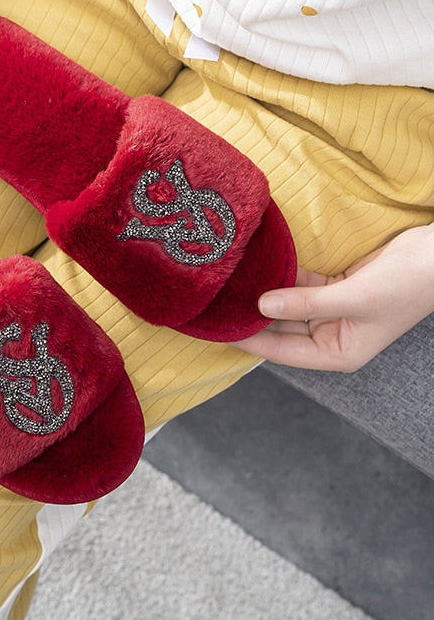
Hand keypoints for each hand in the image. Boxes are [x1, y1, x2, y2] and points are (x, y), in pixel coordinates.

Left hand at [232, 223, 433, 371]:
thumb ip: (305, 303)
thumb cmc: (406, 286)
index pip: (280, 350)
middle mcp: (330, 336)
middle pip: (279, 328)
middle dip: (250, 316)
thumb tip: (262, 304)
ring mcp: (330, 311)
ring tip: (228, 284)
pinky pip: (299, 286)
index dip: (247, 339)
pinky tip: (256, 266)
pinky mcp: (333, 288)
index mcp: (336, 353)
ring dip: (262, 294)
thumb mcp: (353, 298)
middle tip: (215, 302)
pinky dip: (280, 277)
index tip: (216, 327)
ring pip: (286, 305)